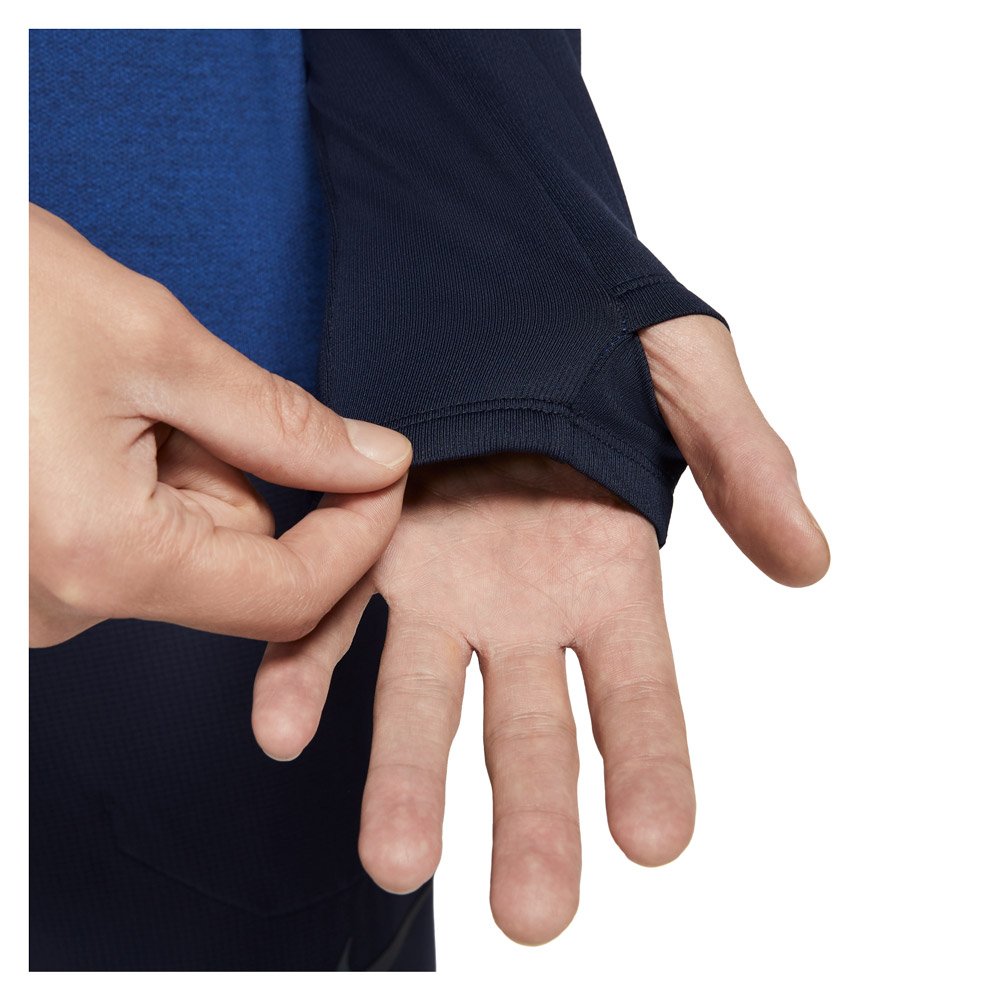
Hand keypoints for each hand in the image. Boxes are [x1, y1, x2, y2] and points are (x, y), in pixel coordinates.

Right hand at [29, 203, 412, 645]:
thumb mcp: (150, 341)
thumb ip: (280, 422)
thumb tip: (375, 462)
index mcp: (104, 560)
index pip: (289, 596)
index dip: (357, 535)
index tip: (382, 469)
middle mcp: (59, 605)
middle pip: (234, 563)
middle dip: (237, 472)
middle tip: (168, 390)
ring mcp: (34, 597)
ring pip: (184, 546)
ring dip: (180, 468)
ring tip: (106, 397)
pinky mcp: (25, 574)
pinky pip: (130, 542)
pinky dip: (138, 481)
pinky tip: (84, 422)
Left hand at [251, 314, 828, 943]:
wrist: (489, 278)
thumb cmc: (596, 319)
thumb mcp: (688, 370)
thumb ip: (745, 459)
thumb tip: (810, 561)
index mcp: (608, 570)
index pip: (641, 688)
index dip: (651, 760)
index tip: (656, 840)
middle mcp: (523, 600)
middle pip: (531, 725)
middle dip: (532, 816)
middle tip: (534, 913)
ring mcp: (439, 581)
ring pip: (420, 694)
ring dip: (404, 776)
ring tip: (397, 860)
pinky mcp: (366, 546)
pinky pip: (330, 618)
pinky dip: (303, 670)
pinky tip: (282, 726)